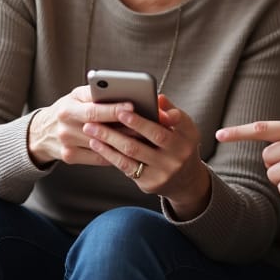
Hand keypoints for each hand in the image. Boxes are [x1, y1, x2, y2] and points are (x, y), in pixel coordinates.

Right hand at [27, 85, 133, 168]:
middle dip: (124, 127)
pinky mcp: (70, 157)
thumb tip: (118, 89)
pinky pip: (98, 158)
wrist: (41, 132)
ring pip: (101, 146)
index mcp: (67, 110)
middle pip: (99, 130)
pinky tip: (128, 149)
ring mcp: (67, 145)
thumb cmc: (66, 109)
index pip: (93, 111)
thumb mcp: (74, 96)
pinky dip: (114, 154)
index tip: (132, 106)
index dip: (113, 110)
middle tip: (145, 124)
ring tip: (142, 136)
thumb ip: (93, 93)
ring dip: (123, 142)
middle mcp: (65, 129)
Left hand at [83, 95, 211, 219]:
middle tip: (109, 112)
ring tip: (91, 127)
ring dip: (110, 138)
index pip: (178, 119)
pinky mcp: (150, 183)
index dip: (162, 112)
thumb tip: (157, 97)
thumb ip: (170, 112)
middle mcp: (180, 154)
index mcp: (189, 135)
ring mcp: (165, 170)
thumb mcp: (182, 129)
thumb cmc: (178, 146)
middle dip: (131, 122)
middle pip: (154, 134)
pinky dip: (109, 153)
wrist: (185, 181)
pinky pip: (126, 166)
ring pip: (133, 151)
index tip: (133, 106)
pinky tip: (97, 144)